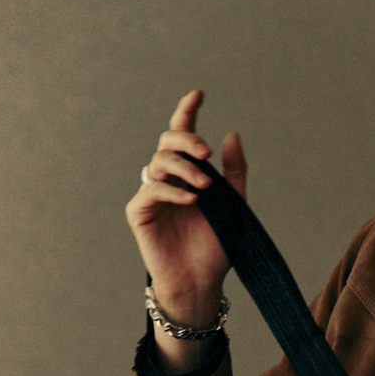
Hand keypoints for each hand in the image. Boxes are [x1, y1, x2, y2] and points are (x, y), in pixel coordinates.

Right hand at [125, 88, 246, 327]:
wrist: (202, 281)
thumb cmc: (217, 246)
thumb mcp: (235, 205)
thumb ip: (234, 172)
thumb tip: (232, 135)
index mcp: (188, 173)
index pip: (183, 135)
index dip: (187, 111)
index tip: (199, 94)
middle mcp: (167, 179)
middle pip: (167, 142)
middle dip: (186, 140)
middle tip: (207, 153)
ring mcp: (151, 194)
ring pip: (158, 163)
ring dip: (184, 169)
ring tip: (205, 187)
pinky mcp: (139, 212)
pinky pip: (151, 190)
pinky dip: (173, 191)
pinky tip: (191, 199)